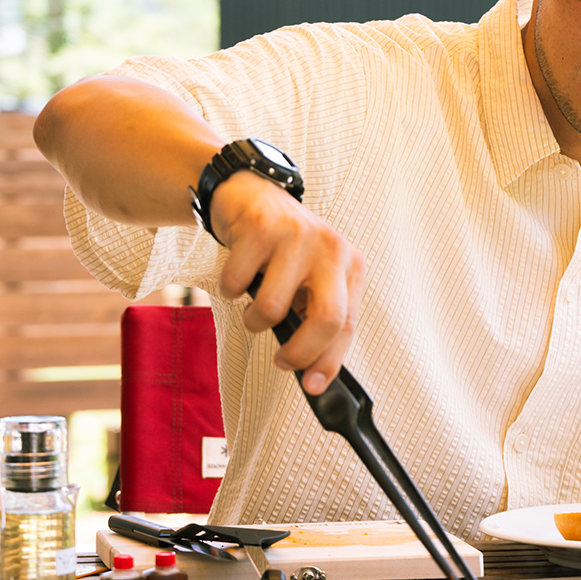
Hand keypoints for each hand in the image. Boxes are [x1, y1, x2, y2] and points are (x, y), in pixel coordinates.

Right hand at [210, 171, 366, 395]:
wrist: (250, 194)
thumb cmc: (283, 248)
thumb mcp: (310, 279)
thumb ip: (314, 317)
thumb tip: (311, 373)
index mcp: (349, 265)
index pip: (346, 324)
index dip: (329, 361)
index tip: (312, 385)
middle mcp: (331, 248)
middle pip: (326, 318)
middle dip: (300, 351)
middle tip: (282, 360)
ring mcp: (297, 236)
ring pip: (272, 307)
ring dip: (254, 319)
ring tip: (255, 304)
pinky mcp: (261, 228)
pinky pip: (237, 284)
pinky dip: (232, 290)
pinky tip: (240, 273)